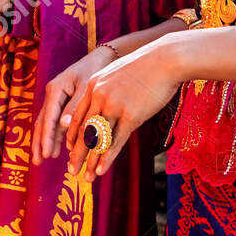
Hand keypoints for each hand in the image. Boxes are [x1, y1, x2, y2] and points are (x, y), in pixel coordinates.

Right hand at [33, 47, 115, 164]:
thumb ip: (74, 107)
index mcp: (55, 90)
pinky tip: (56, 148)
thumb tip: (63, 126)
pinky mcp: (61, 102)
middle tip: (37, 161)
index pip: (48, 118)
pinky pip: (55, 121)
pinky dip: (54, 135)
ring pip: (46, 123)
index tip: (46, 154)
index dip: (46, 138)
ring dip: (45, 141)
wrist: (101, 58)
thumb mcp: (86, 88)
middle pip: (42, 122)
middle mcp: (52, 95)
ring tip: (43, 159)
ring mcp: (55, 99)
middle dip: (39, 143)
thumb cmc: (95, 70)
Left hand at [64, 40, 185, 180]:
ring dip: (89, 161)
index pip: (77, 116)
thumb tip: (104, 106)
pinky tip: (101, 171)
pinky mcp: (131, 116)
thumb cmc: (146, 66)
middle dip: (76, 153)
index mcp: (93, 85)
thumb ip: (107, 90)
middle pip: (83, 130)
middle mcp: (99, 96)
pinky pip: (115, 142)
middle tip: (71, 170)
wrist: (167, 59)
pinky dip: (106, 159)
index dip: (72, 136)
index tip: (68, 150)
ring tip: (85, 177)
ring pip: (97, 139)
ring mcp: (114, 106)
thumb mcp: (118, 74)